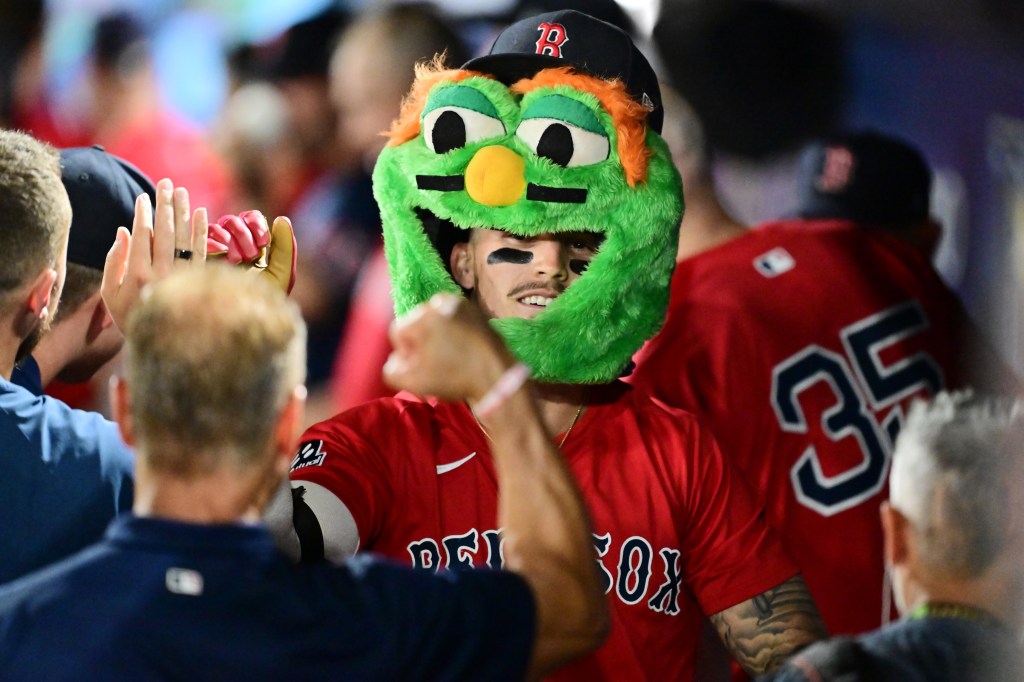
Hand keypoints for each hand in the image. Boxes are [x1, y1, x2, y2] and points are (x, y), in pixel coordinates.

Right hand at [102, 178, 207, 332]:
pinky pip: (202, 252)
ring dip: (184, 212)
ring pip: (184, 238)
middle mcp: (161, 273)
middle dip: (165, 205)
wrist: (161, 344)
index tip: (143, 197)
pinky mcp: (199, 282)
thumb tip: (123, 230)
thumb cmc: (129, 315)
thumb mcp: (110, 293)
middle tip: (165, 183)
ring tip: (181, 191)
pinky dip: (202, 232)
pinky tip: (202, 213)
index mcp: (136, 274)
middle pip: (165, 231)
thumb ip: (113, 261)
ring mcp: (182, 277)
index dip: (143, 214)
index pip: (142, 235)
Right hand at [207, 211, 296, 293]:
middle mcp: (233, 245)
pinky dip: (215, 243)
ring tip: (237, 260)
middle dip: (243, 233)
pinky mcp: (200, 259)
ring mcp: (215, 251)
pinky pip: (203, 238)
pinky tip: (221, 255)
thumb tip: (281, 219)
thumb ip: (285, 248)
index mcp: (253, 246)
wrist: (241, 320)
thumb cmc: (263, 301)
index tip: (263, 242)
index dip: (256, 224)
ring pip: (218, 227)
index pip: (252, 219)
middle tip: (250, 255)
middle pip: (234, 221)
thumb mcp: (281, 274)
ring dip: (230, 239)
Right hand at [383, 294, 516, 400]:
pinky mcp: (476, 311)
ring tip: (446, 356)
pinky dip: (453, 332)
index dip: (404, 353)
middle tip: (432, 363)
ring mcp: (461, 304)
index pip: (398, 332)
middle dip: (421, 342)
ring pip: (436, 320)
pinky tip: (460, 351)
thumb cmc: (453, 378)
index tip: (418, 367)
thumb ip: (392, 370)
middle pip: (417, 323)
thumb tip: (397, 361)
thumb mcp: (413, 382)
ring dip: (436, 336)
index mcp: (422, 316)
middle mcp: (440, 303)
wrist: (497, 376)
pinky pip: (454, 319)